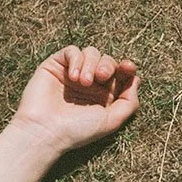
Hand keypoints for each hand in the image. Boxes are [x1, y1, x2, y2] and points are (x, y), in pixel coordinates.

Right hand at [11, 45, 139, 153]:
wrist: (45, 131)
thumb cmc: (78, 130)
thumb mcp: (112, 120)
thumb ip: (129, 102)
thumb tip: (136, 80)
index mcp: (104, 95)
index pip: (120, 74)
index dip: (127, 68)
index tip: (128, 68)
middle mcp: (90, 83)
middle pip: (108, 61)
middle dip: (108, 66)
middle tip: (101, 77)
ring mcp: (72, 73)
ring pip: (91, 53)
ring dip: (91, 64)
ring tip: (83, 82)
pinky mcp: (55, 66)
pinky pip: (72, 51)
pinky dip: (76, 59)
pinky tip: (72, 77)